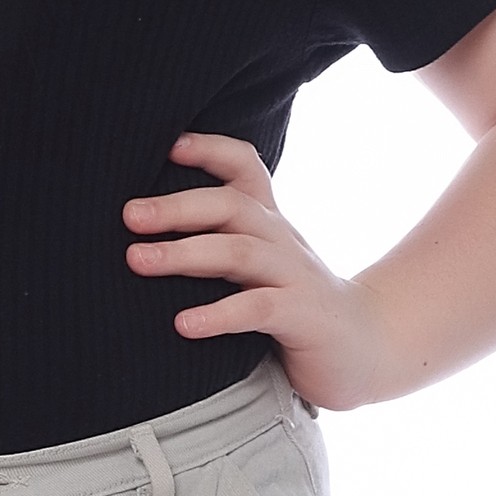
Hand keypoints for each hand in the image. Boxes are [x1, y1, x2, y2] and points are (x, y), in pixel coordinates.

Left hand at [123, 134, 402, 410]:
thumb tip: (141, 241)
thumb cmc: (294, 309)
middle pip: (230, 205)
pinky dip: (219, 313)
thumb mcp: (258, 268)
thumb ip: (217, 248)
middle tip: (128, 214)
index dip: (209, 149)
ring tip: (137, 260)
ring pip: (239, 252)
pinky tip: (183, 324)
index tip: (166, 146)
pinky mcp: (304, 316)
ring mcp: (295, 275)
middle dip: (176, 207)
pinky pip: (259, 307)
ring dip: (184, 254)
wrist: (367, 349)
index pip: (244, 168)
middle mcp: (281, 240)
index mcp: (268, 223)